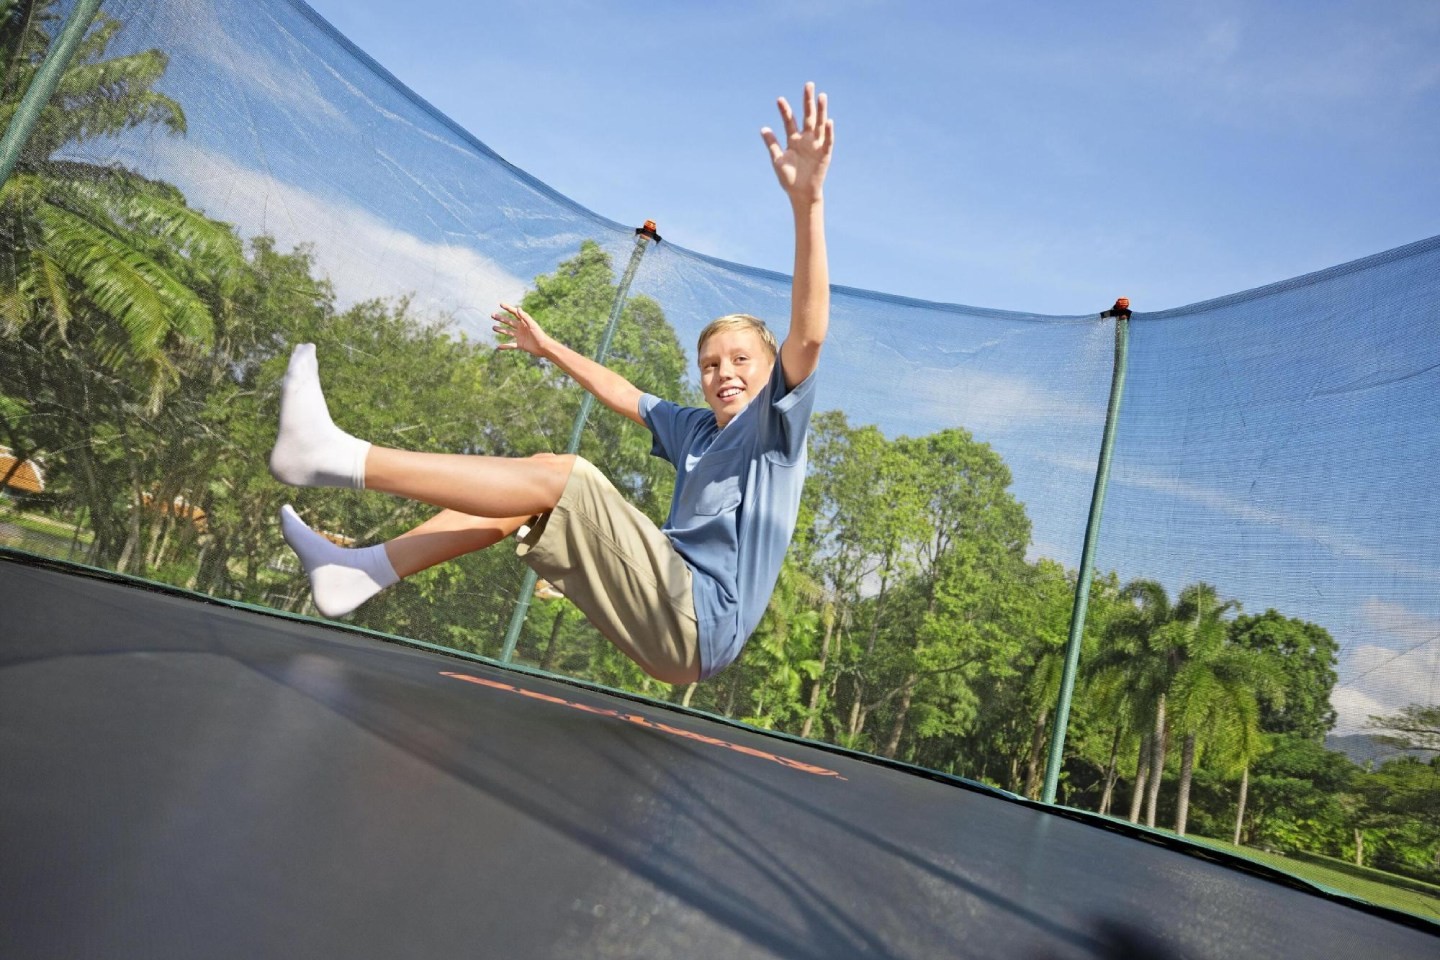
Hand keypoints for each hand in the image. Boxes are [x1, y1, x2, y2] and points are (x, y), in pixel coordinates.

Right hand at [492, 303, 550, 356]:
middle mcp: (521, 328)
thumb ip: (525, 317)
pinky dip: (505, 346)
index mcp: (524, 322)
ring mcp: (520, 336)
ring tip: (493, 328)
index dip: (508, 308)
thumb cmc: (540, 335)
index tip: (501, 304)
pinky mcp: (520, 344)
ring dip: (501, 330)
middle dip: (501, 318)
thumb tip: (518, 308)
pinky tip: (498, 347)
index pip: (514, 313)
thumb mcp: (532, 325)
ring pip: (508, 332)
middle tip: (492, 315)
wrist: (544, 347)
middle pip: (508, 322)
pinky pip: (511, 345)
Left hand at [761, 82, 834, 205]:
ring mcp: (816, 144)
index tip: (779, 100)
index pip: (789, 121)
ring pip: (820, 124)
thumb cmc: (788, 178)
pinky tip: (829, 121)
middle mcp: (806, 138)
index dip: (785, 111)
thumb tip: (763, 128)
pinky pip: (828, 141)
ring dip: (821, 111)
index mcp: (793, 139)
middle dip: (808, 101)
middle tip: (808, 85)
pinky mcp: (825, 154)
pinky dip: (829, 132)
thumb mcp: (777, 160)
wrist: (800, 193)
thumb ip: (772, 144)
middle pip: (808, 116)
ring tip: (821, 96)